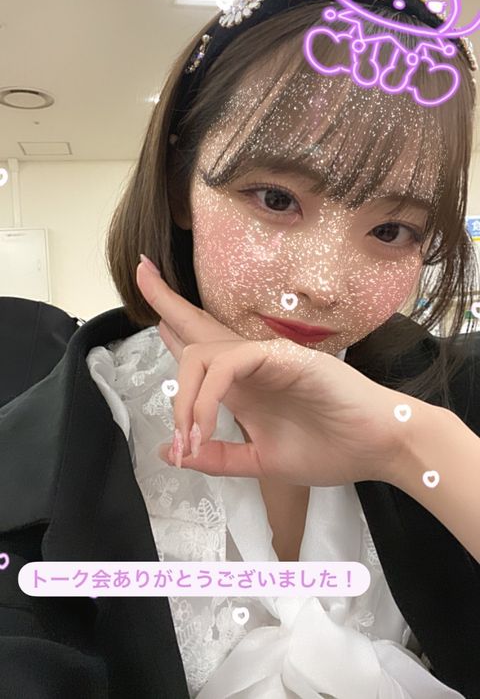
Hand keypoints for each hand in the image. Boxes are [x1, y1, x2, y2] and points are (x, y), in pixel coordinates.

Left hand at [136, 258, 418, 486]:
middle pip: (198, 326)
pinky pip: (230, 365)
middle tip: (141, 270)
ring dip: (183, 397)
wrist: (379, 448)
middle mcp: (249, 364)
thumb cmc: (331, 449)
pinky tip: (202, 427)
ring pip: (203, 353)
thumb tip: (171, 452)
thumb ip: (219, 456)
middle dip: (164, 300)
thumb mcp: (261, 461)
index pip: (199, 351)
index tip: (150, 306)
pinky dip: (208, 397)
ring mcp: (266, 357)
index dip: (172, 326)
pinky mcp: (283, 357)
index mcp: (244, 384)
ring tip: (185, 439)